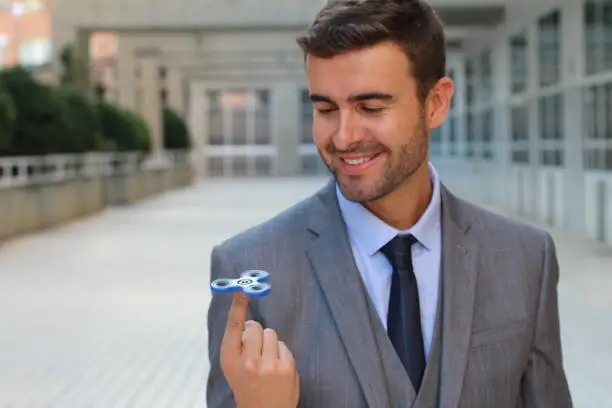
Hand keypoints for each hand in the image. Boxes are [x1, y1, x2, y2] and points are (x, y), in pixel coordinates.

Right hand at [220, 292, 299, 407]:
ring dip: (269, 343)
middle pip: (255, 327)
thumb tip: (248, 321)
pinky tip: (276, 368)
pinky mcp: (287, 367)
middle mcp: (248, 361)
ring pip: (270, 333)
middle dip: (256, 334)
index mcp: (230, 360)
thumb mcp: (232, 367)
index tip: (242, 292)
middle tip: (255, 350)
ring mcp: (269, 364)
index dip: (238, 307)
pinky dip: (280, 353)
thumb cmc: (246, 386)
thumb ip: (237, 345)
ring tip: (266, 360)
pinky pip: (283, 345)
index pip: (234, 327)